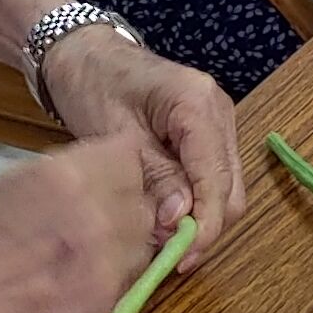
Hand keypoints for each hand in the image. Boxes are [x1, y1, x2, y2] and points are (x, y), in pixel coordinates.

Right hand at [0, 133, 164, 312]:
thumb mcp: (13, 178)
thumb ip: (69, 169)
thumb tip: (105, 168)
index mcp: (69, 177)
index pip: (130, 156)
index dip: (117, 166)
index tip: (107, 176)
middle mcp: (95, 221)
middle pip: (143, 202)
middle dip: (123, 206)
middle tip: (89, 218)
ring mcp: (102, 272)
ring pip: (142, 247)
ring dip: (121, 246)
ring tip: (77, 253)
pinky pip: (126, 287)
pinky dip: (108, 282)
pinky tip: (72, 280)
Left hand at [40, 26, 243, 255]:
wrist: (82, 53)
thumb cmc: (92, 84)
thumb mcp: (116, 136)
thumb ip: (154, 178)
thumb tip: (179, 222)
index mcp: (198, 104)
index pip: (217, 178)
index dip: (205, 224)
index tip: (181, 258)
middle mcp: (219, 113)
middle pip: (230, 188)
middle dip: (205, 227)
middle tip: (170, 259)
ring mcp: (216, 124)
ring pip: (224, 188)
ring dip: (199, 219)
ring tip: (164, 244)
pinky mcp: (205, 136)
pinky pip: (209, 179)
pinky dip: (192, 204)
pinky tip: (166, 221)